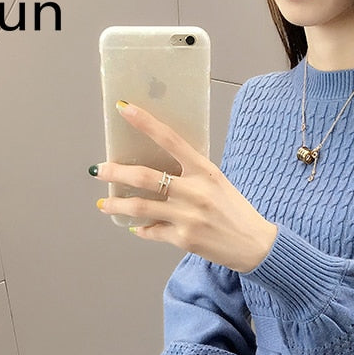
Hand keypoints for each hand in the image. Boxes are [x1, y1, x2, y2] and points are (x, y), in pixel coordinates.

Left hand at [92, 101, 277, 271]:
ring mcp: (188, 217)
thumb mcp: (218, 183)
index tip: (124, 109)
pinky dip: (141, 229)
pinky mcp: (184, 239)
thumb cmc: (236, 212)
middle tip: (99, 170)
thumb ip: (192, 175)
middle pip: (145, 177)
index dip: (145, 123)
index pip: (170, 140)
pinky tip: (135, 227)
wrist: (254, 245)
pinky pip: (153, 232)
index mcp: (205, 171)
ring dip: (117, 204)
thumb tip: (158, 171)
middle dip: (116, 172)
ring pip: (142, 207)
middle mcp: (195, 192)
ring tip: (104, 203)